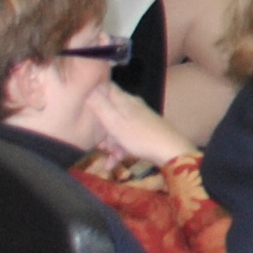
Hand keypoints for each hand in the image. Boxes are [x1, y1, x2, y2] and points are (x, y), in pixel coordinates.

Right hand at [80, 85, 197, 167]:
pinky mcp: (144, 132)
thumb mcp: (114, 121)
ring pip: (117, 128)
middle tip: (95, 144)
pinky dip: (119, 150)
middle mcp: (132, 106)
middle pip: (109, 112)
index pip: (106, 87)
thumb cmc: (141, 136)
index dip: (92, 91)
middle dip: (99, 128)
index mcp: (124, 100)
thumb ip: (100, 105)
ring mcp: (139, 120)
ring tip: (106, 160)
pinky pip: (126, 139)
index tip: (81, 101)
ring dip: (109, 144)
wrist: (171, 151)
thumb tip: (89, 87)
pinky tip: (112, 165)